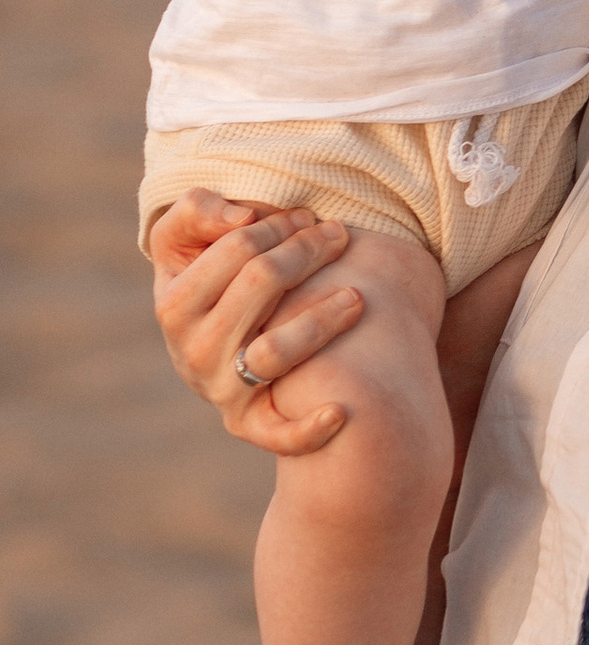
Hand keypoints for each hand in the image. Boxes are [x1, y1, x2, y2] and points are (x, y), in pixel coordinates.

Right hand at [148, 190, 364, 454]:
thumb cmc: (205, 276)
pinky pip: (278, 434)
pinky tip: (341, 412)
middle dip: (308, 252)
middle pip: (262, 286)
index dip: (279, 226)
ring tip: (358, 296)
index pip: (238, 249)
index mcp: (174, 303)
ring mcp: (221, 389)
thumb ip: (199, 210)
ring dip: (322, 320)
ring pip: (275, 351)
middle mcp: (192, 350)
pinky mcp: (248, 424)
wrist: (203, 345)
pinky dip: (309, 429)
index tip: (308, 216)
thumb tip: (244, 218)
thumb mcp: (183, 238)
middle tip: (340, 235)